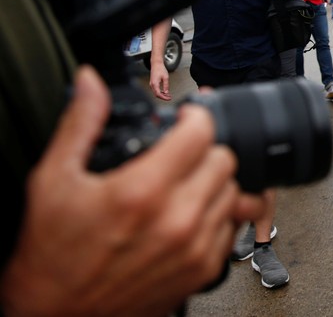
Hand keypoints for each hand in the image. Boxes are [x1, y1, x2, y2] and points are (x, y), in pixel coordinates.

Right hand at [0, 66, 266, 316]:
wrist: (56, 315)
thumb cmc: (52, 255)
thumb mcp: (54, 180)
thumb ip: (81, 124)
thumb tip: (92, 83)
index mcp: (143, 192)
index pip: (202, 133)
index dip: (195, 118)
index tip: (185, 120)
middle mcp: (178, 220)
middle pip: (225, 160)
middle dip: (205, 149)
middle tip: (182, 153)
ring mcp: (195, 248)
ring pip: (235, 192)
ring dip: (214, 182)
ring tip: (184, 183)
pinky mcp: (204, 270)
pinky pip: (233, 226)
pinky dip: (218, 215)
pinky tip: (190, 212)